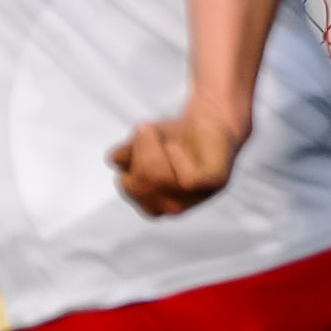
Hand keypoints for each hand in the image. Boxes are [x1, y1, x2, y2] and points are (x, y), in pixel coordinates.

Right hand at [109, 106, 244, 216]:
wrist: (208, 122)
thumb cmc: (171, 137)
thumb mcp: (141, 142)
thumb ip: (126, 154)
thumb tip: (115, 160)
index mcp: (151, 204)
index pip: (129, 185)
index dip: (128, 160)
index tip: (136, 139)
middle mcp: (172, 208)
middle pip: (145, 181)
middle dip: (141, 149)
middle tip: (147, 128)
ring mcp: (196, 199)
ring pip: (162, 180)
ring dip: (156, 147)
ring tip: (161, 135)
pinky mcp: (215, 184)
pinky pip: (187, 179)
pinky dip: (178, 156)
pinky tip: (178, 148)